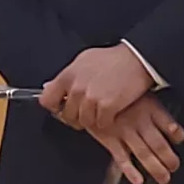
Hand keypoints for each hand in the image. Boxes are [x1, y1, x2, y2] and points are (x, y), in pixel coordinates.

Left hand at [41, 42, 159, 136]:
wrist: (136, 59)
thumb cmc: (112, 59)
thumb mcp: (84, 60)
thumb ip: (68, 75)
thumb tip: (50, 86)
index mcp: (68, 76)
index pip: (47, 100)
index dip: (55, 106)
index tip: (62, 107)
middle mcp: (77, 88)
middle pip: (67, 115)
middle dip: (77, 116)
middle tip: (87, 110)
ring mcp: (91, 99)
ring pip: (84, 122)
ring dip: (93, 119)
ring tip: (101, 110)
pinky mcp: (107, 107)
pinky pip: (101, 124)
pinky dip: (107, 121)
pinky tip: (112, 111)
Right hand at [97, 98, 183, 183]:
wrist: (91, 90)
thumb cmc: (114, 91)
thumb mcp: (137, 90)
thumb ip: (151, 104)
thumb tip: (166, 117)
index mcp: (149, 107)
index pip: (168, 123)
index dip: (177, 133)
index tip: (180, 140)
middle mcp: (139, 121)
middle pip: (158, 143)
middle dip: (168, 158)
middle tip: (174, 167)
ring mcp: (124, 131)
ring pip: (144, 153)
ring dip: (155, 168)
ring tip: (164, 177)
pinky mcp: (109, 139)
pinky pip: (122, 158)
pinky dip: (130, 171)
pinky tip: (138, 180)